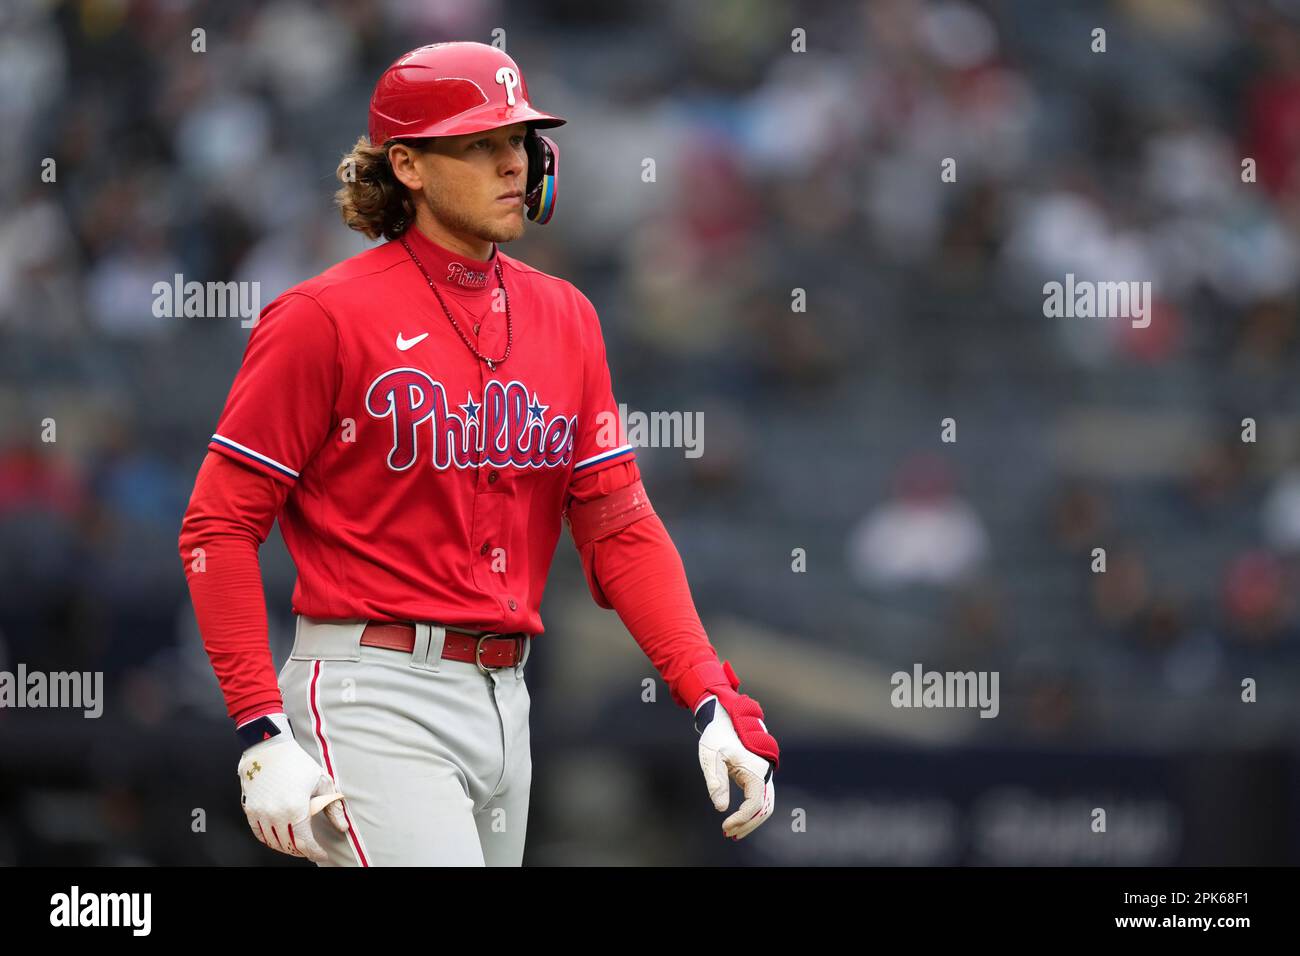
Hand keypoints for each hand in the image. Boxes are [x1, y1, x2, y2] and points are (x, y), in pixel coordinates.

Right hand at [237, 723, 347, 862]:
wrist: (269, 748)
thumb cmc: (297, 763)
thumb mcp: (322, 782)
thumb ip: (333, 807)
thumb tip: (342, 827)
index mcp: (295, 809)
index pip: (305, 843)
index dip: (315, 852)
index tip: (322, 854)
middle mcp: (275, 814)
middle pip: (289, 845)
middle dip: (302, 851)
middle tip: (311, 849)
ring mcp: (260, 813)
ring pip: (274, 842)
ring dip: (287, 847)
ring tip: (297, 844)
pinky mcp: (250, 810)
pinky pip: (259, 834)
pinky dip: (270, 840)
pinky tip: (280, 838)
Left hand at [694, 695, 775, 839]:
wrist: (723, 718)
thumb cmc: (716, 736)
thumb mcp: (711, 757)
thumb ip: (716, 781)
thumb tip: (721, 808)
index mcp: (756, 770)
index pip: (754, 804)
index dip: (741, 819)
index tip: (724, 826)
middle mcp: (764, 774)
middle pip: (763, 809)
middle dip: (747, 824)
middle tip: (727, 834)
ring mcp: (763, 774)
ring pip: (765, 805)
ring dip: (751, 820)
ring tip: (732, 832)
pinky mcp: (758, 775)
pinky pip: (760, 799)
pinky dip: (752, 812)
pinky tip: (737, 819)